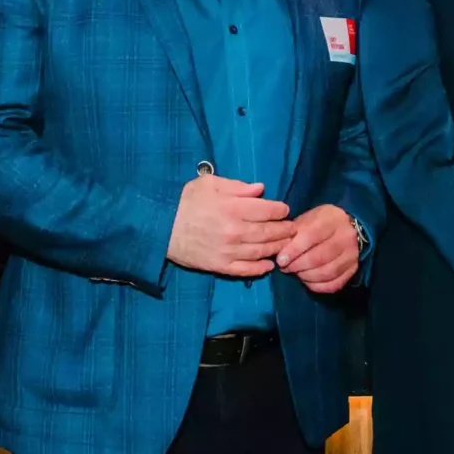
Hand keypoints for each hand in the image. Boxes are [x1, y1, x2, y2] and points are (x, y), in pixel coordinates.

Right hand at [167, 174, 291, 275]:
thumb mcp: (210, 183)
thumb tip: (261, 189)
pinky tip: (268, 266)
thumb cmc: (185, 201)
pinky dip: (260, 269)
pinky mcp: (220, 266)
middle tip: (292, 229)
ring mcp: (228, 251)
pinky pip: (245, 270)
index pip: (268, 210)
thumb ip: (238, 186)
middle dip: (284, 230)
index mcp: (234, 208)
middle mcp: (235, 231)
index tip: (285, 210)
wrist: (160, 227)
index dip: (280, 210)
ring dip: (277, 248)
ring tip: (285, 245)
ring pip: (261, 251)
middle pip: (269, 232)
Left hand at [278, 205, 361, 293]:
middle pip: (318, 257)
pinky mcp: (353, 269)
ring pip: (326, 273)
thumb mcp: (309, 218)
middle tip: (286, 268)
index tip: (280, 260)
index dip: (293, 250)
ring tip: (296, 273)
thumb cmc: (323, 222)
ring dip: (306, 277)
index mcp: (331, 220)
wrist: (351, 225)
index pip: (310, 237)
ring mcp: (352, 255)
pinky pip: (334, 284)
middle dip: (297, 266)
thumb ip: (295, 232)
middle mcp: (345, 238)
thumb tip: (280, 250)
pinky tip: (308, 281)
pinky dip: (317, 286)